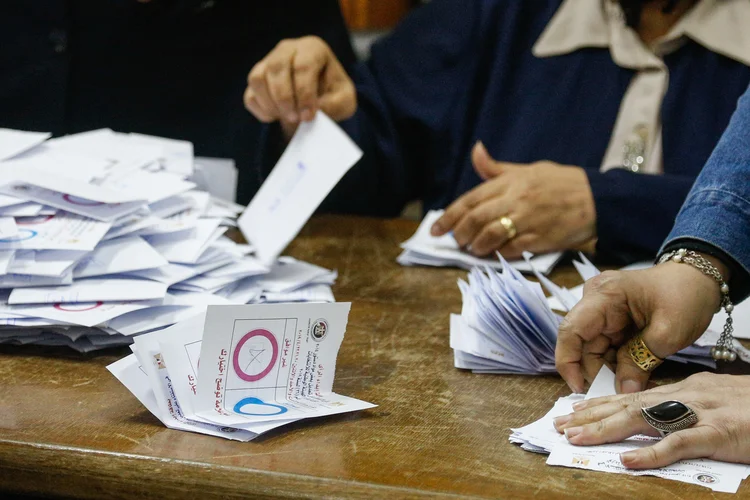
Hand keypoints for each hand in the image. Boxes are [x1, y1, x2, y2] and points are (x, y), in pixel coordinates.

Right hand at [244, 36, 356, 138]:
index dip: (304, 94)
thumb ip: (334, 105)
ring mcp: (269, 62)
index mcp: (313, 48)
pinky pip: (250, 94)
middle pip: (276, 67)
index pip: (303, 66)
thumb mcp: (344, 100)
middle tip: (295, 118)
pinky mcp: (257, 79)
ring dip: (270, 104)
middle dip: (284, 98)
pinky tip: (276, 117)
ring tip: (286, 117)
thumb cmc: (334, 94)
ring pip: (258, 78)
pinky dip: (261, 110)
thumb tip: (311, 111)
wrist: (321, 99)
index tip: (308, 116)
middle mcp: (288, 49)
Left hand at [430, 142, 596, 258]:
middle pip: (476, 218)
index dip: (449, 216)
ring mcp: (528, 220)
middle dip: (459, 233)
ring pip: (490, 235)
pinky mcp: (540, 238)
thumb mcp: (528, 169)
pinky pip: (511, 249)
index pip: (471, 199)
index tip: (435, 229)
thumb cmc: (560, 183)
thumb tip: (476, 151)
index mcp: (511, 181)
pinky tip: (493, 255)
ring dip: (476, 246)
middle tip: (455, 241)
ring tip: (472, 249)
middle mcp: (516, 199)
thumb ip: (497, 168)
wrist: (597, 199)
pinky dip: (498, 254)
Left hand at [552, 373, 749, 468]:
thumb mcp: (715, 402)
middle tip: (561, 426)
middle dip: (592, 416)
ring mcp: (701, 412)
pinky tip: (628, 460)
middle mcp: (685, 396)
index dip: (600, 404)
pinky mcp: (719, 432)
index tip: (573, 411)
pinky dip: (652, 452)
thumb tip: (656, 415)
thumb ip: (685, 407)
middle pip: (628, 404)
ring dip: (607, 429)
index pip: (632, 395)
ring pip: (643, 418)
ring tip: (578, 437)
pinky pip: (680, 443)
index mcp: (684, 389)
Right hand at [556, 259, 725, 393]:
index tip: (580, 388)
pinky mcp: (613, 322)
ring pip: (595, 351)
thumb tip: (623, 391)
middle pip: (582, 345)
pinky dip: (619, 365)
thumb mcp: (668, 332)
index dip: (568, 362)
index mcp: (604, 296)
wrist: (702, 280)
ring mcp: (604, 312)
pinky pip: (608, 349)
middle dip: (596, 372)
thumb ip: (641, 362)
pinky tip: (635, 376)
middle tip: (618, 395)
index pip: (571, 330)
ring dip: (610, 372)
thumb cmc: (687, 295)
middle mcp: (596, 302)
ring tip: (634, 386)